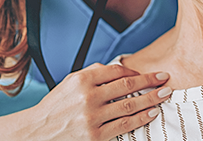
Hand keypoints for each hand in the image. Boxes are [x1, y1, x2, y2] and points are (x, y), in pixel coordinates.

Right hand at [26, 63, 171, 139]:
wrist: (37, 132)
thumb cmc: (56, 107)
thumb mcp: (69, 83)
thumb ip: (92, 73)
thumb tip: (119, 68)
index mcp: (82, 80)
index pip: (116, 71)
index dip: (136, 71)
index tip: (148, 73)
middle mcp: (88, 97)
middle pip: (127, 86)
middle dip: (150, 81)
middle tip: (165, 78)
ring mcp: (92, 117)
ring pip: (130, 105)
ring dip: (151, 99)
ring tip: (164, 94)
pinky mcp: (96, 136)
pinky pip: (125, 125)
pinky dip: (141, 118)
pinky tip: (152, 113)